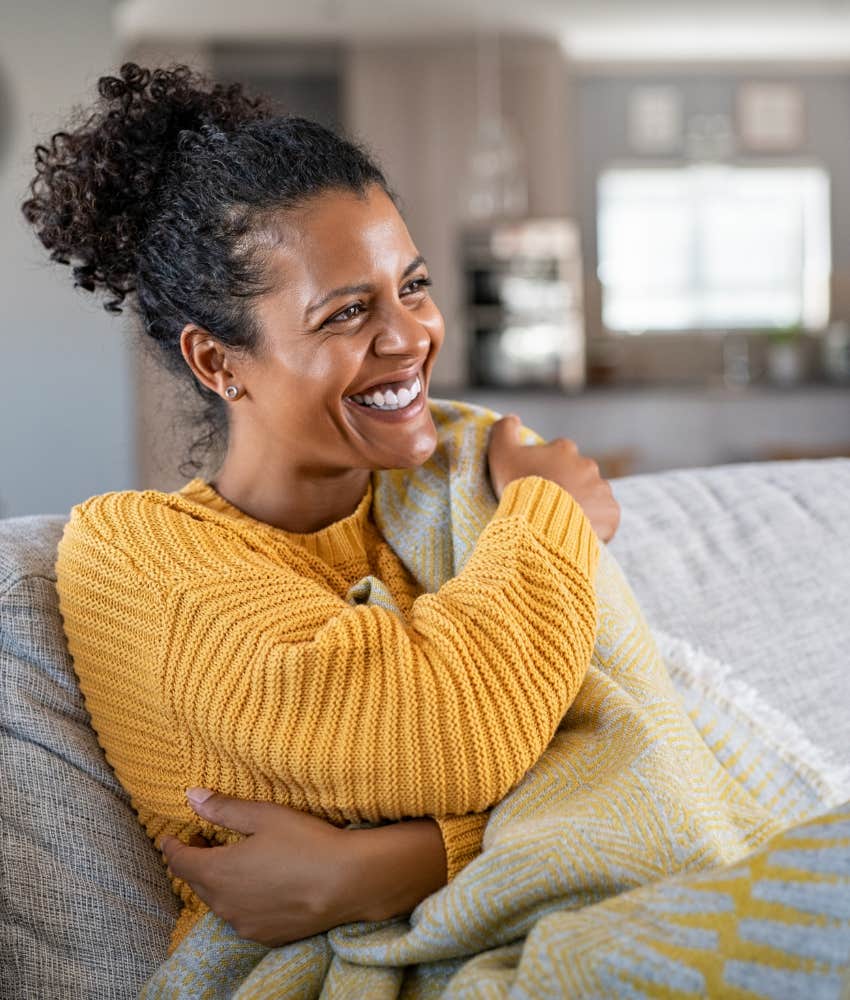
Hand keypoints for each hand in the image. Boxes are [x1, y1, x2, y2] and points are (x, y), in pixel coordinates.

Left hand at [160, 790, 447, 945]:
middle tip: (204, 841)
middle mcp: (224, 904)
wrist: (348, 882)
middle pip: (196, 882)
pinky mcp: (264, 934)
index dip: (173, 847)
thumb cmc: (305, 842)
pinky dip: (238, 899)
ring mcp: (244, 923)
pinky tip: (256, 885)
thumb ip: (224, 808)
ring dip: (217, 881)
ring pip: (218, 901)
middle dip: (196, 861)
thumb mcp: (264, 816)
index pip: (180, 861)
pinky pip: (240, 915)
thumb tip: (191, 796)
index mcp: (218, 872)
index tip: (172, 836)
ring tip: (231, 861)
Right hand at [487, 414, 620, 542]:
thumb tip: (512, 418)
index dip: (546, 469)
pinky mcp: (611, 512)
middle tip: (549, 505)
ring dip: (582, 505)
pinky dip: (597, 523)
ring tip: (564, 522)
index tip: (537, 484)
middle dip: (567, 487)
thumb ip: (504, 430)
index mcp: (564, 449)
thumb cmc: (519, 487)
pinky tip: (580, 531)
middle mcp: (587, 465)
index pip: (558, 455)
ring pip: (592, 496)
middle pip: (577, 475)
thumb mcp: (501, 454)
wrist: (540, 523)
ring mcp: (602, 489)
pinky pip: (606, 517)